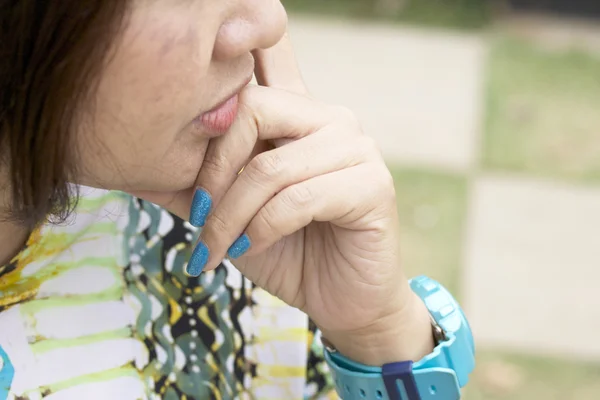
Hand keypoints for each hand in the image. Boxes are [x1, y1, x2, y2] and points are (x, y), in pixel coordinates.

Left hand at [133, 33, 432, 365]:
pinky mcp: (373, 185)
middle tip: (196, 217)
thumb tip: (127, 166)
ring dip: (231, 215)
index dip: (240, 42)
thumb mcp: (226, 216)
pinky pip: (298, 199)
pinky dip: (262, 229)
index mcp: (298, 116)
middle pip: (253, 109)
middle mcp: (330, 119)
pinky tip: (248, 250)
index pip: (270, 56)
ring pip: (271, 166)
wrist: (340, 300)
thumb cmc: (284, 251)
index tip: (205, 50)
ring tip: (214, 248)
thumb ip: (187, 186)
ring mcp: (356, 149)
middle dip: (213, 171)